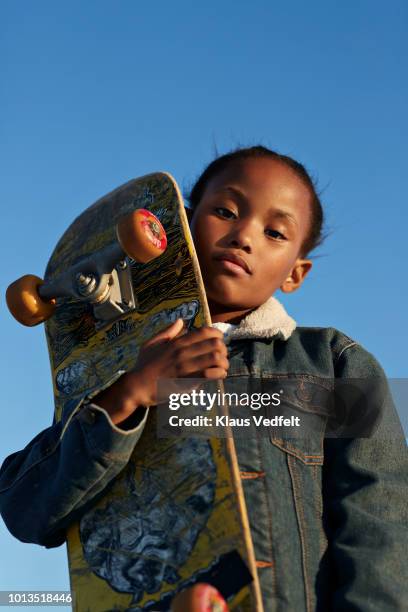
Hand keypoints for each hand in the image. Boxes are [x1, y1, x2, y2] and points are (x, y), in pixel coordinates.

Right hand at [93, 319, 228, 424]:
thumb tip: (180, 321)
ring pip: (215, 358)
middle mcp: (183, 352)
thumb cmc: (144, 365)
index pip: (205, 332)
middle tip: (222, 355)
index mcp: (177, 342)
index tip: (219, 340)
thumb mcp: (151, 343)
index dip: (217, 334)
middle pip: (215, 344)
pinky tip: (220, 375)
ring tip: (223, 366)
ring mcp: (185, 367)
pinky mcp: (187, 381)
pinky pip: (209, 374)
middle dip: (224, 349)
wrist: (137, 387)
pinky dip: (219, 374)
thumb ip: (167, 332)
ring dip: (224, 362)